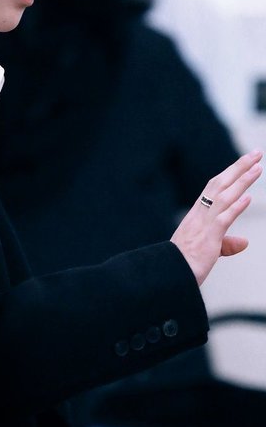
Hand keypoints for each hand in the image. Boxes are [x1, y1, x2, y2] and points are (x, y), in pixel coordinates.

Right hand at [171, 150, 262, 285]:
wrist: (169, 273)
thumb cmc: (185, 262)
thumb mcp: (207, 249)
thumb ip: (226, 243)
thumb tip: (244, 242)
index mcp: (197, 213)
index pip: (215, 187)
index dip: (230, 173)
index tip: (244, 162)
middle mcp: (200, 213)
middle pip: (221, 184)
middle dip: (239, 167)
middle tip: (256, 153)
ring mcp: (204, 224)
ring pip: (225, 196)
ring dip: (242, 181)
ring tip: (258, 167)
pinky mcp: (208, 237)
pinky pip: (223, 219)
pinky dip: (236, 207)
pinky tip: (247, 197)